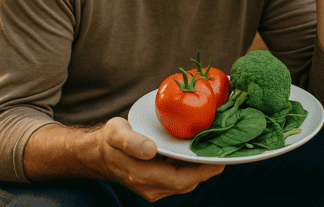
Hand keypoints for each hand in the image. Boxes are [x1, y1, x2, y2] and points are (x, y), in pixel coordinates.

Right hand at [96, 118, 224, 201]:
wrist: (99, 153)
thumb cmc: (110, 141)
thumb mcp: (117, 134)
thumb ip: (132, 142)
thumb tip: (150, 149)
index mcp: (144, 176)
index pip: (181, 180)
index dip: (203, 172)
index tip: (221, 160)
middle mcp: (151, 187)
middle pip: (188, 182)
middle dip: (207, 170)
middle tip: (225, 151)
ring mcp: (154, 187)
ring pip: (185, 182)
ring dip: (201, 169)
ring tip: (216, 151)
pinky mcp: (157, 183)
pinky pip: (180, 178)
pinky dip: (192, 168)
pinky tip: (198, 153)